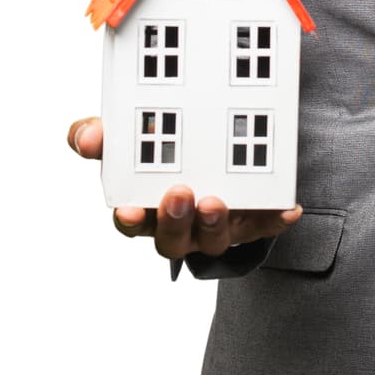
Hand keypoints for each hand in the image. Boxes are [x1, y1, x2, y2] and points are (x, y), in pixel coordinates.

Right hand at [67, 117, 302, 260]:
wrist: (214, 146)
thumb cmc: (164, 149)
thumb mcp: (127, 136)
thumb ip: (103, 135)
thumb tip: (87, 137)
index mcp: (145, 207)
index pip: (131, 222)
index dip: (129, 219)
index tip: (127, 210)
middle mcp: (180, 224)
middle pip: (172, 240)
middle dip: (174, 221)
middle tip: (178, 194)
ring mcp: (216, 226)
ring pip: (214, 239)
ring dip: (214, 224)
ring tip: (216, 202)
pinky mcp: (251, 220)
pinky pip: (265, 225)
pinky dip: (275, 219)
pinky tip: (287, 208)